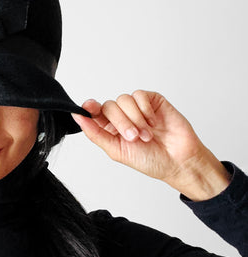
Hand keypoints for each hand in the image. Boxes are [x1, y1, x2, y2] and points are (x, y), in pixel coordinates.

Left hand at [71, 90, 230, 199]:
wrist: (178, 161)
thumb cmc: (149, 160)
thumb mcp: (116, 150)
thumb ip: (95, 133)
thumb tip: (77, 117)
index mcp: (109, 129)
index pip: (94, 112)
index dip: (90, 108)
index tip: (89, 107)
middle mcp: (122, 116)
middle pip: (108, 106)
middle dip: (121, 122)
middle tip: (134, 137)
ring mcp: (137, 108)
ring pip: (124, 100)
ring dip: (135, 119)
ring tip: (146, 135)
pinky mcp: (152, 101)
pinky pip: (140, 96)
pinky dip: (145, 110)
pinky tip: (154, 123)